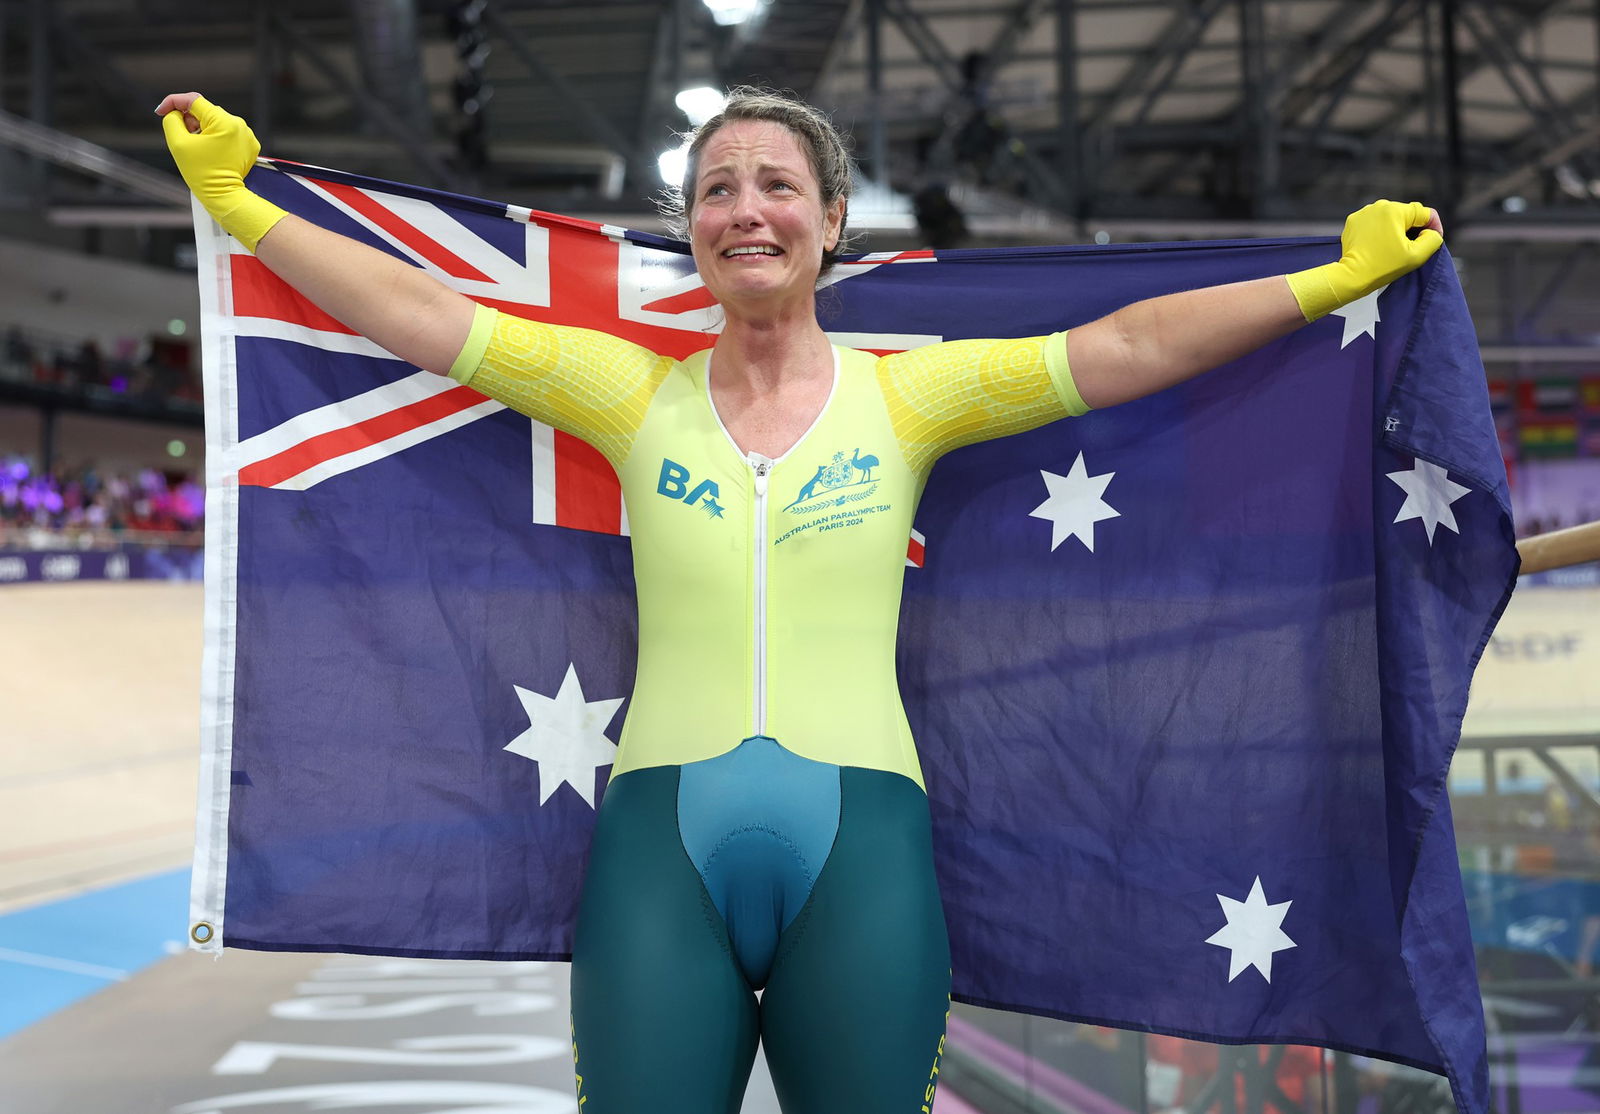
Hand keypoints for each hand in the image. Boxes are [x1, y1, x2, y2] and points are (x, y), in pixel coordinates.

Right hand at [155, 92, 284, 251]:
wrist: (225, 197)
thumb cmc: (202, 173)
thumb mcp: (178, 143)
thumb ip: (172, 120)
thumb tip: (176, 112)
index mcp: (224, 121)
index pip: (193, 100)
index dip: (173, 102)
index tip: (161, 112)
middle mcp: (239, 124)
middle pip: (205, 111)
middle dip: (189, 120)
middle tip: (183, 136)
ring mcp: (246, 135)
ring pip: (216, 121)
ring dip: (202, 128)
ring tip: (197, 147)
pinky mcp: (249, 144)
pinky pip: (227, 133)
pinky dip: (215, 137)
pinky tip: (210, 152)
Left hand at [1286, 200, 1444, 321]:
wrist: (1352, 276)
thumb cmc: (1383, 266)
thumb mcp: (1417, 255)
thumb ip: (1432, 239)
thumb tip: (1430, 231)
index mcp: (1395, 210)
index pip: (1424, 213)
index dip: (1433, 226)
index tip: (1432, 239)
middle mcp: (1378, 205)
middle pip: (1406, 214)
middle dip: (1412, 228)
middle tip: (1410, 247)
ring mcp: (1364, 212)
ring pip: (1390, 217)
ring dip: (1395, 229)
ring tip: (1393, 247)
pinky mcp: (1353, 221)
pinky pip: (1374, 222)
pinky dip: (1379, 231)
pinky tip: (1378, 244)